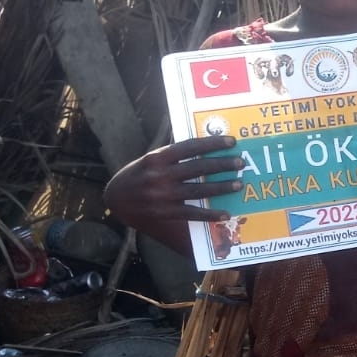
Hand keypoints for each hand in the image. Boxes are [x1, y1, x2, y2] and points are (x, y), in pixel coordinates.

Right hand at [104, 136, 244, 226]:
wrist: (116, 199)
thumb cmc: (138, 175)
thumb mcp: (150, 159)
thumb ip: (173, 153)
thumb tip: (202, 144)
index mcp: (157, 158)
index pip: (190, 147)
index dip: (212, 143)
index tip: (231, 141)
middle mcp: (159, 175)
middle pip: (197, 168)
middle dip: (221, 165)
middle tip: (240, 162)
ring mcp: (162, 196)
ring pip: (198, 191)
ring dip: (221, 188)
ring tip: (238, 184)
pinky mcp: (165, 213)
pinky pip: (192, 214)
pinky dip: (210, 214)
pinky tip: (226, 213)